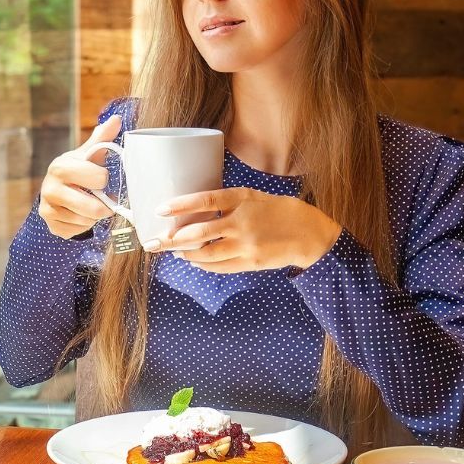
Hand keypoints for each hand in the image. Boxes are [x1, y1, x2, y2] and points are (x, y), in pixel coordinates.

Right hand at [37, 114, 122, 238]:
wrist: (53, 190)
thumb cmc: (77, 170)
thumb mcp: (87, 154)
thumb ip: (102, 138)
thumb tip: (117, 119)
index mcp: (60, 167)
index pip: (97, 177)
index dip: (104, 179)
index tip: (101, 178)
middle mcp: (49, 189)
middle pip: (93, 208)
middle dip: (104, 206)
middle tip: (104, 200)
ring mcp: (48, 209)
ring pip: (87, 222)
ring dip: (94, 216)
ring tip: (89, 204)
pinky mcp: (51, 226)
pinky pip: (78, 231)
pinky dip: (83, 226)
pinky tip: (79, 215)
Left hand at [147, 187, 342, 272]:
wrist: (310, 235)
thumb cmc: (282, 211)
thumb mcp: (256, 196)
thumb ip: (230, 201)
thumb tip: (200, 207)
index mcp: (243, 199)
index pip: (205, 200)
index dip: (180, 205)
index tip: (160, 209)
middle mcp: (242, 222)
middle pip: (198, 233)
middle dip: (171, 239)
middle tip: (154, 242)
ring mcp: (246, 245)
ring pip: (206, 253)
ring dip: (186, 254)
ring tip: (175, 252)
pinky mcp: (250, 263)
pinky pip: (220, 267)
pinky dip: (203, 265)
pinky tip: (195, 261)